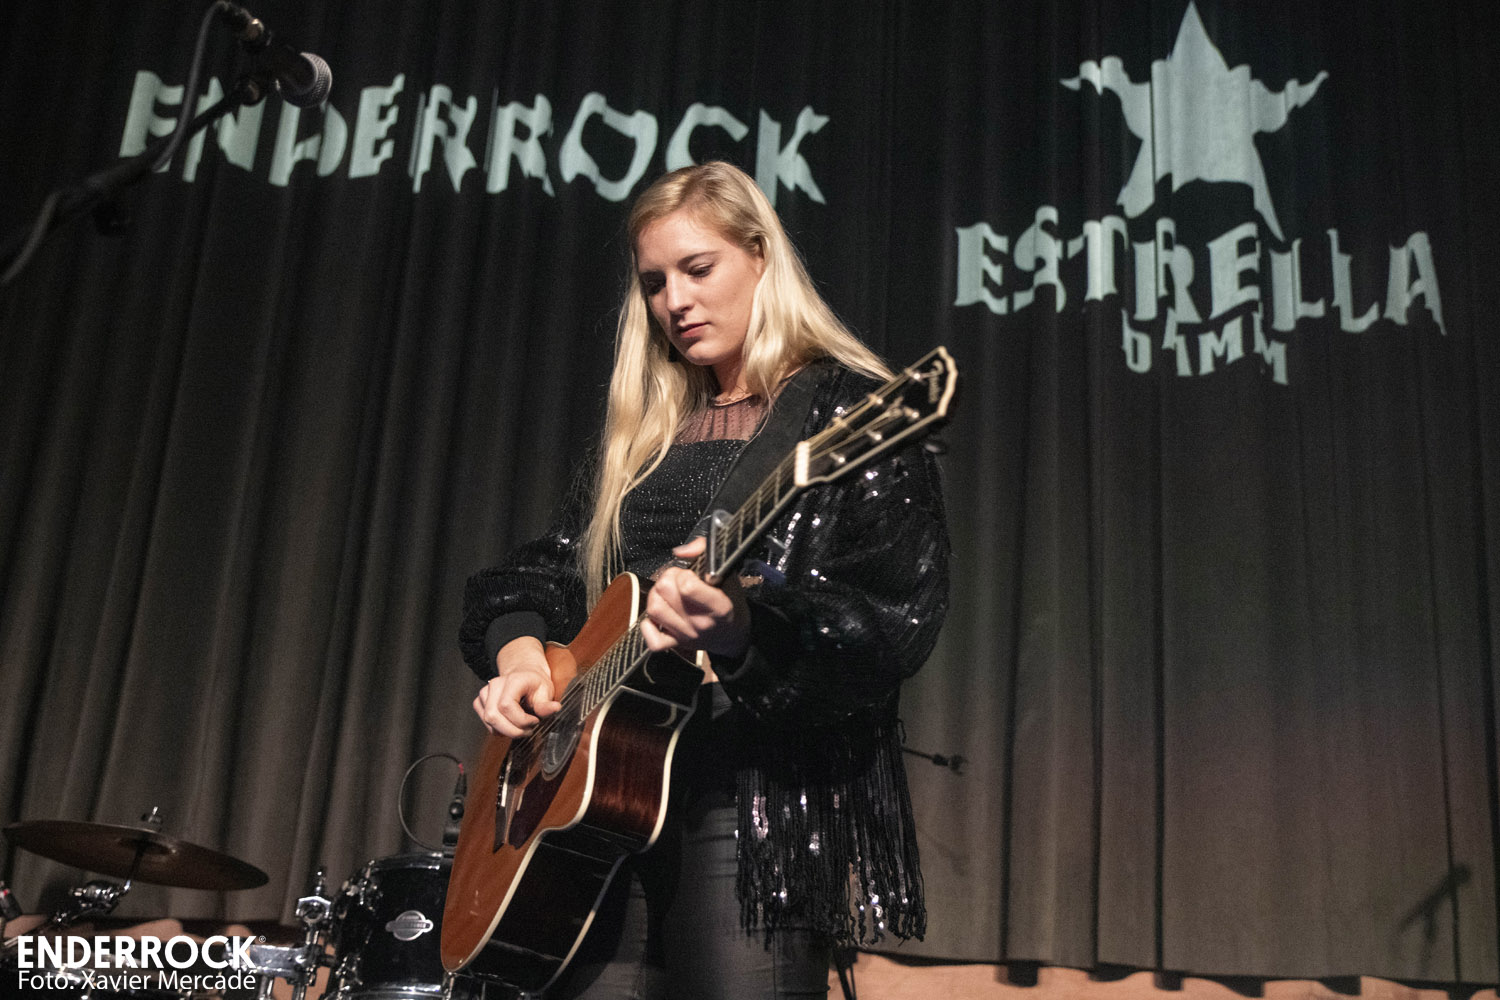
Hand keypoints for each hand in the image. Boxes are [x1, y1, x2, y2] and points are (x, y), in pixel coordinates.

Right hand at [472, 636, 561, 737]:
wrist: (524, 674)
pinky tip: (509, 725)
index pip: (506, 706)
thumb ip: (546, 704)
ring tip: (521, 727)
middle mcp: (495, 685)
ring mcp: (485, 692)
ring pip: (488, 721)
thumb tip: (555, 708)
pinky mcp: (480, 701)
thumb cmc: (535, 683)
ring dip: (506, 731)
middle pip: (493, 716)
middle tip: (528, 730)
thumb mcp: (546, 691)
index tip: (534, 722)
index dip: (520, 720)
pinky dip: (497, 729)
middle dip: (512, 730)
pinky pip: (485, 721)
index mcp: (512, 680)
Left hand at [639, 537, 749, 658]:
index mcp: (718, 606)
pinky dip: (649, 626)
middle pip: (665, 590)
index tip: (691, 575)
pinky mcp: (676, 644)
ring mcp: (686, 635)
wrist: (734, 635)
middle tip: (678, 579)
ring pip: (654, 608)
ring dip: (656, 595)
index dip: (684, 574)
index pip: (687, 586)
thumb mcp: (728, 575)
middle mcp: (700, 623)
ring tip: (668, 594)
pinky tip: (660, 615)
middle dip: (668, 578)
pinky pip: (652, 639)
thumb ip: (706, 554)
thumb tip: (680, 552)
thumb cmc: (731, 601)